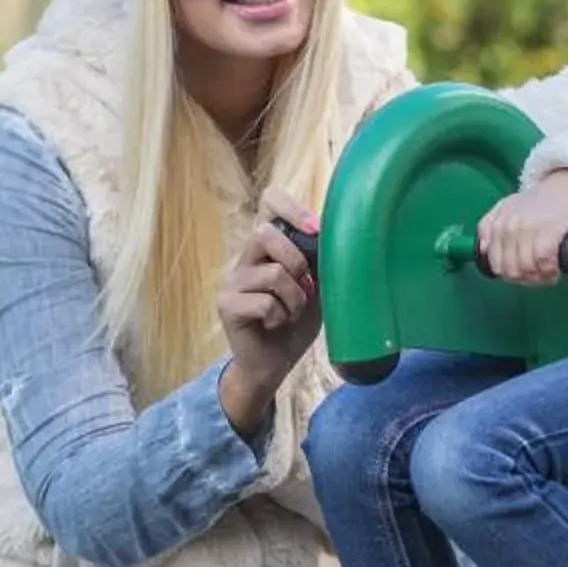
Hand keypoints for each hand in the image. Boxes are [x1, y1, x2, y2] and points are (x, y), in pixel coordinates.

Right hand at [217, 190, 321, 433]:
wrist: (272, 364)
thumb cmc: (295, 323)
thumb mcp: (317, 288)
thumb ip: (320, 262)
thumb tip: (340, 237)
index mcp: (268, 247)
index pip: (269, 202)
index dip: (291, 207)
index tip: (315, 229)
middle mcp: (246, 258)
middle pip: (266, 232)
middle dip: (296, 261)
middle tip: (305, 287)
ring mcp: (233, 280)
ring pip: (273, 274)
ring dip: (294, 300)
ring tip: (292, 313)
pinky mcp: (227, 305)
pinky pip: (265, 302)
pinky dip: (280, 317)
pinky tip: (275, 325)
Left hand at [477, 170, 567, 283]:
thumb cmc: (542, 200)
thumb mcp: (508, 206)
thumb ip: (489, 225)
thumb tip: (482, 249)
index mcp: (497, 224)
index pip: (497, 265)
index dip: (512, 276)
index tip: (526, 274)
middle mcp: (509, 227)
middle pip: (512, 271)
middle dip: (527, 279)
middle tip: (540, 274)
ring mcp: (527, 228)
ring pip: (526, 270)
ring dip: (541, 277)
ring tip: (550, 270)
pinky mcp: (548, 231)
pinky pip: (543, 262)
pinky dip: (550, 270)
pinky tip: (557, 265)